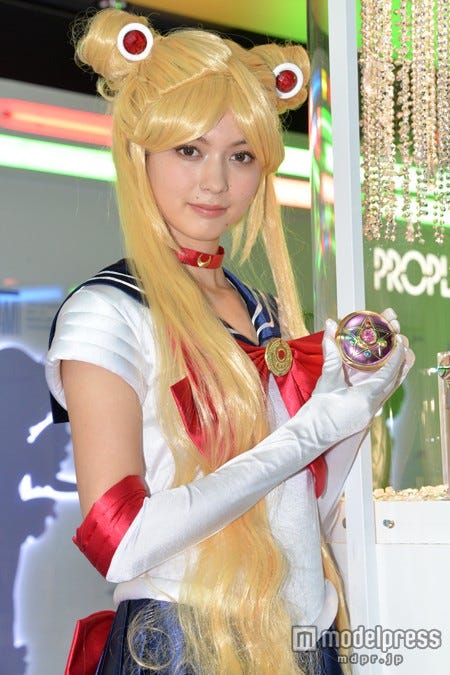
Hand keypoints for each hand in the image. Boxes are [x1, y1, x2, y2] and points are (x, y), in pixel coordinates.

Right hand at [289, 317, 412, 445]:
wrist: (311, 435)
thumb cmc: (318, 411)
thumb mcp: (326, 380)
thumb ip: (331, 353)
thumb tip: (330, 325)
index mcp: (366, 397)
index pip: (389, 374)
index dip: (396, 356)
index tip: (399, 341)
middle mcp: (373, 406)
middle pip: (394, 381)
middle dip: (400, 362)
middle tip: (402, 344)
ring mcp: (370, 413)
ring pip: (389, 389)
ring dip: (394, 372)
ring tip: (397, 355)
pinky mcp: (365, 415)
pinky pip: (381, 395)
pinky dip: (384, 381)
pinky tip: (380, 373)